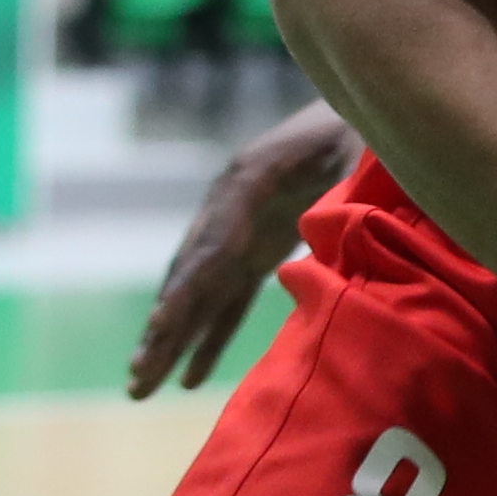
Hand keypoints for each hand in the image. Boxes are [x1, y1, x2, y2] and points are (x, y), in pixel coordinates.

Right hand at [130, 101, 365, 396]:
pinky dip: (208, 337)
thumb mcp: (358, 147)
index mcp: (249, 176)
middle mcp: (230, 208)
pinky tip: (189, 379)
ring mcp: (239, 231)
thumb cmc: (359, 127)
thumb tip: (313, 234)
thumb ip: (340, 183)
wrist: (358, 109)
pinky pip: (225, 299)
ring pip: (198, 295)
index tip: (162, 324)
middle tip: (138, 376)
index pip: (212, 242)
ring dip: (171, 342)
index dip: (189, 285)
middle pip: (190, 276)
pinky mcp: (255, 249)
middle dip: (163, 329)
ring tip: (141, 386)